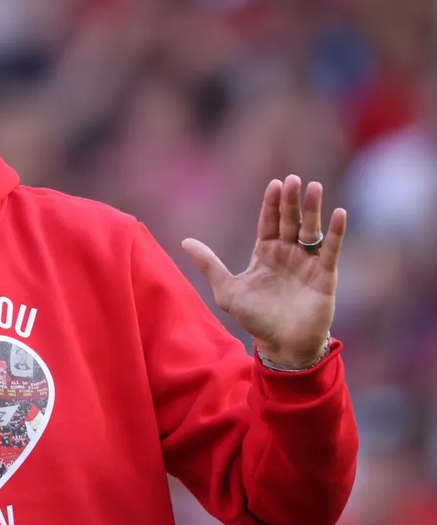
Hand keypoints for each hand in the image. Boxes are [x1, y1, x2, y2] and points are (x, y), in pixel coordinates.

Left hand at [182, 175, 346, 368]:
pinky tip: (338, 213)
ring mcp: (307, 263)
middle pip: (290, 221)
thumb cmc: (255, 319)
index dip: (271, 204)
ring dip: (313, 209)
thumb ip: (209, 265)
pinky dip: (335, 232)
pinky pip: (331, 249)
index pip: (268, 222)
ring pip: (310, 230)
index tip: (274, 184)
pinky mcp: (325, 275)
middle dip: (291, 200)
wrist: (282, 345)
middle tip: (293, 179)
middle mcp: (287, 254)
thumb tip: (185, 241)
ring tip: (314, 187)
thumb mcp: (228, 290)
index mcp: (265, 253)